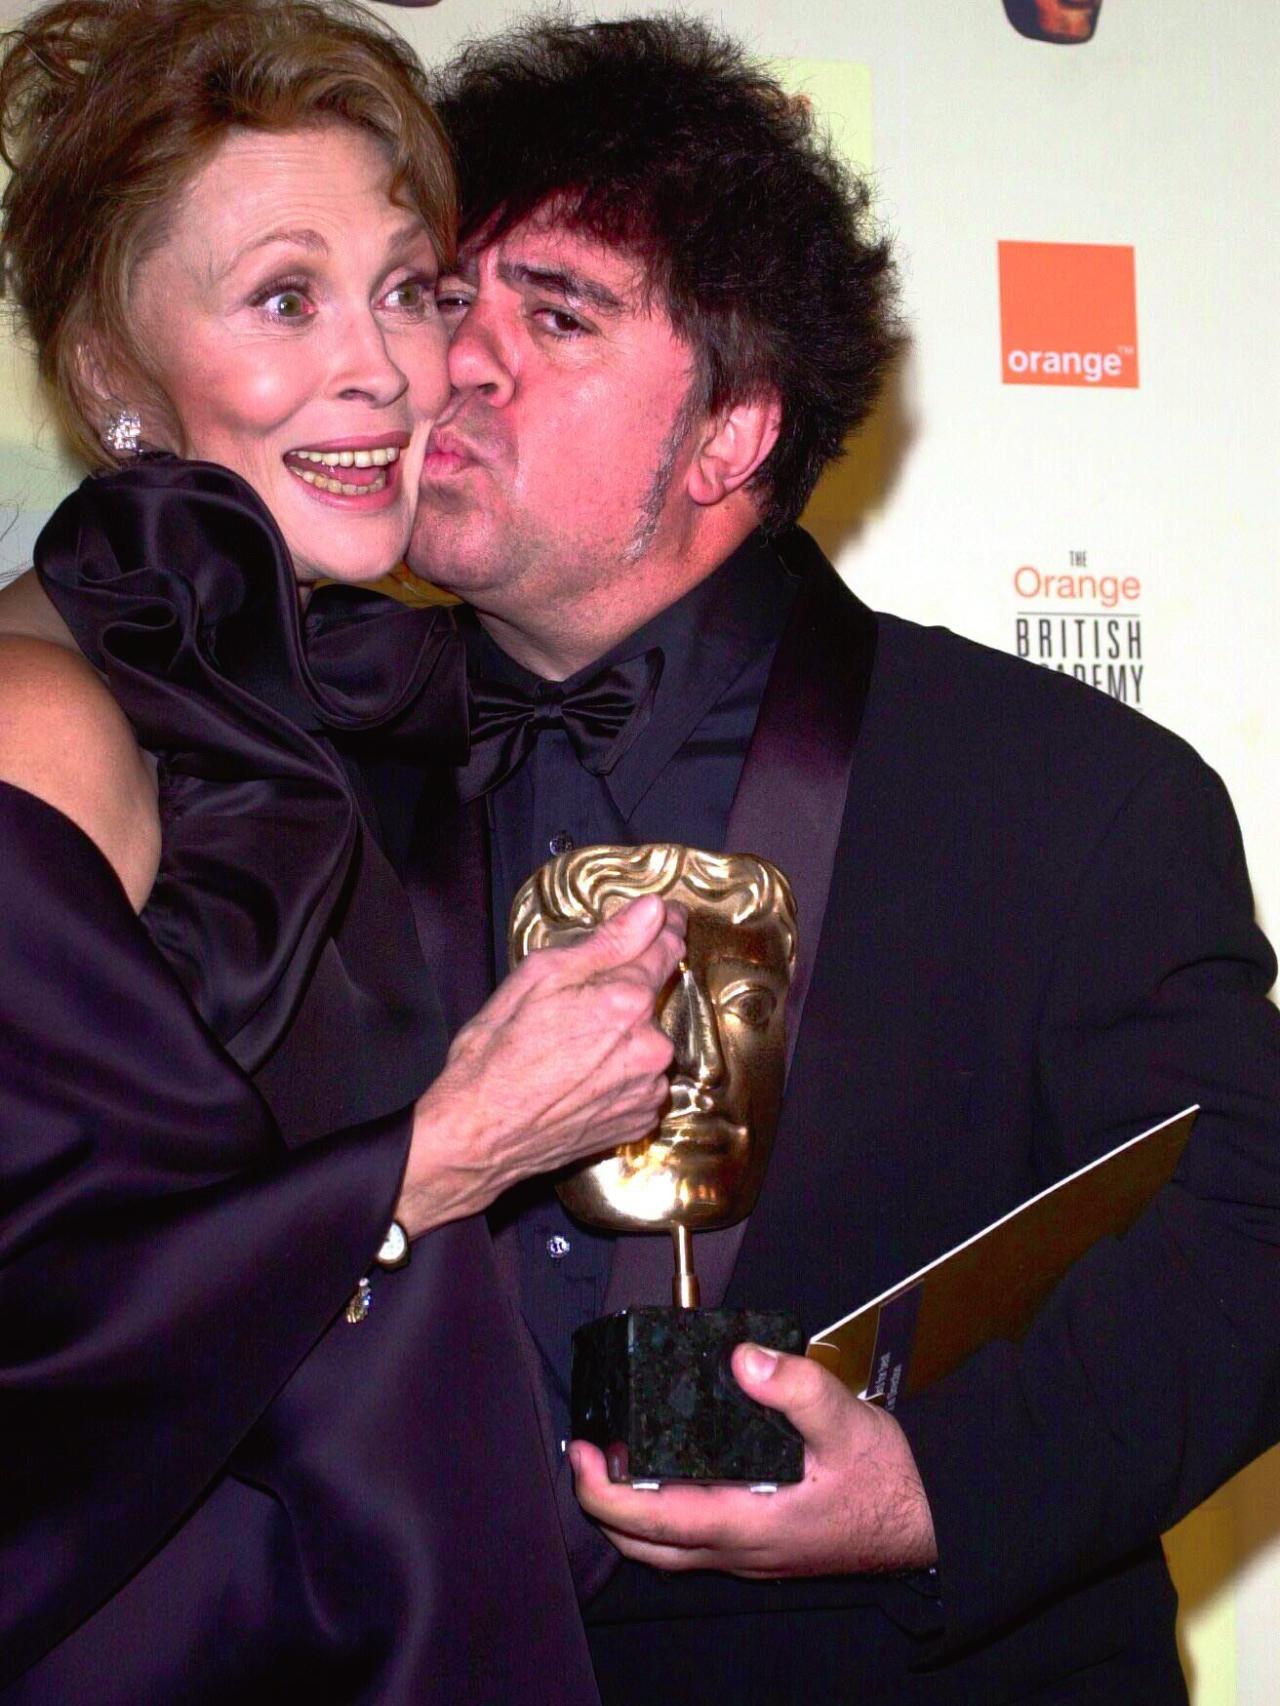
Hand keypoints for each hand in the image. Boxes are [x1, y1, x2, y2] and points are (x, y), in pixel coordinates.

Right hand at [399, 894, 683, 1233]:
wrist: (481, 1135)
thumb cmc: (496, 1054)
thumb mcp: (539, 976)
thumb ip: (607, 942)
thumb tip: (653, 910)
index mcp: (626, 1001)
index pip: (667, 946)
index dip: (664, 926)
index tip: (664, 917)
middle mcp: (650, 1045)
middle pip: (653, 997)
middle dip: (624, 992)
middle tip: (575, 1005)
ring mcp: (648, 1087)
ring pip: (647, 1041)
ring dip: (623, 1037)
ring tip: (570, 1052)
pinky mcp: (641, 1117)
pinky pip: (642, 1080)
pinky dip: (620, 1073)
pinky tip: (580, 1078)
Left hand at [569, 1343, 936, 1577]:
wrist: (928, 1524)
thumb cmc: (888, 1483)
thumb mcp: (845, 1421)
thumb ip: (795, 1387)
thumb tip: (742, 1359)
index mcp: (744, 1524)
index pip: (648, 1520)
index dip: (600, 1489)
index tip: (580, 1450)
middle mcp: (737, 1550)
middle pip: (642, 1545)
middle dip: (601, 1502)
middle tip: (587, 1451)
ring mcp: (748, 1554)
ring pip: (665, 1549)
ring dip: (630, 1510)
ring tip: (618, 1457)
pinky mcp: (761, 1545)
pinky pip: (693, 1541)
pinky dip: (664, 1512)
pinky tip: (673, 1470)